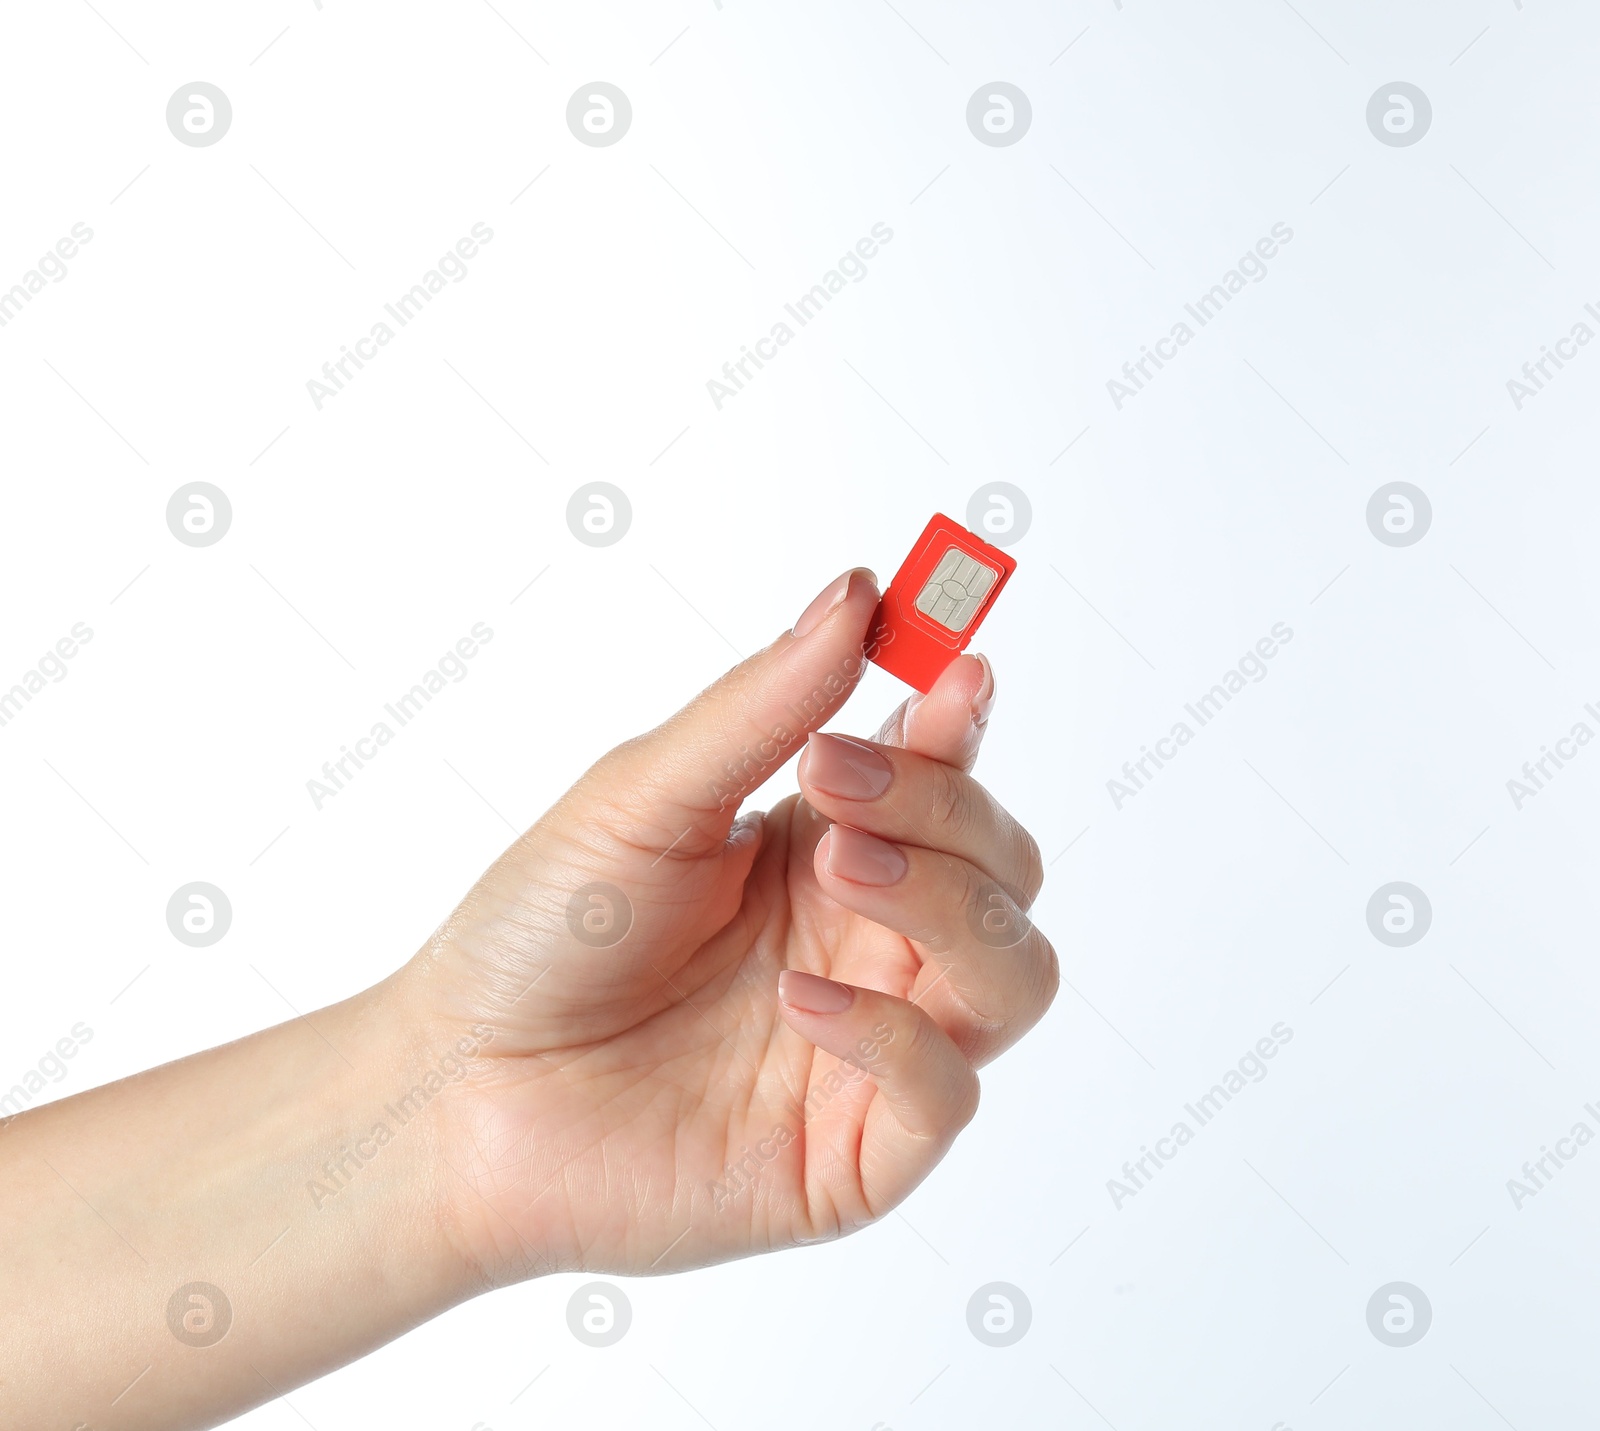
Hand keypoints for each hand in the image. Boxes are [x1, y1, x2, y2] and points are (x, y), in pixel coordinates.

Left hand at [404, 567, 1057, 1283]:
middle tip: (838, 784)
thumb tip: (861, 591)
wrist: (457, 1093)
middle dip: (947, 806)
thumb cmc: (538, 936)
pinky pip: (947, 1090)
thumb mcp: (645, 797)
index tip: (956, 668)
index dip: (966, 720)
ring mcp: (872, 1046)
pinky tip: (796, 1000)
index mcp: (825, 850)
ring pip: (1014, 972)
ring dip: (951, 904)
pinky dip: (895, 1033)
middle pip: (1002, 864)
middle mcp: (867, 942)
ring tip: (841, 868)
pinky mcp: (856, 1152)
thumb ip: (763, 705)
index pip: (948, 775)